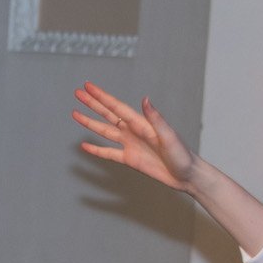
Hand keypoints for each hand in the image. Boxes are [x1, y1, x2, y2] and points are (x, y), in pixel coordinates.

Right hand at [73, 82, 200, 191]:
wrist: (186, 175)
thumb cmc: (182, 155)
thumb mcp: (169, 136)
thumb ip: (155, 118)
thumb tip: (145, 100)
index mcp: (141, 124)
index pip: (116, 107)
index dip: (101, 97)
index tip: (88, 87)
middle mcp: (133, 132)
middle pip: (107, 114)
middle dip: (92, 103)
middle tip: (78, 93)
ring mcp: (130, 145)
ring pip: (104, 131)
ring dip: (90, 123)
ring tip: (75, 114)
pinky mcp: (129, 159)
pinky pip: (108, 153)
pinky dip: (96, 149)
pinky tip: (85, 145)